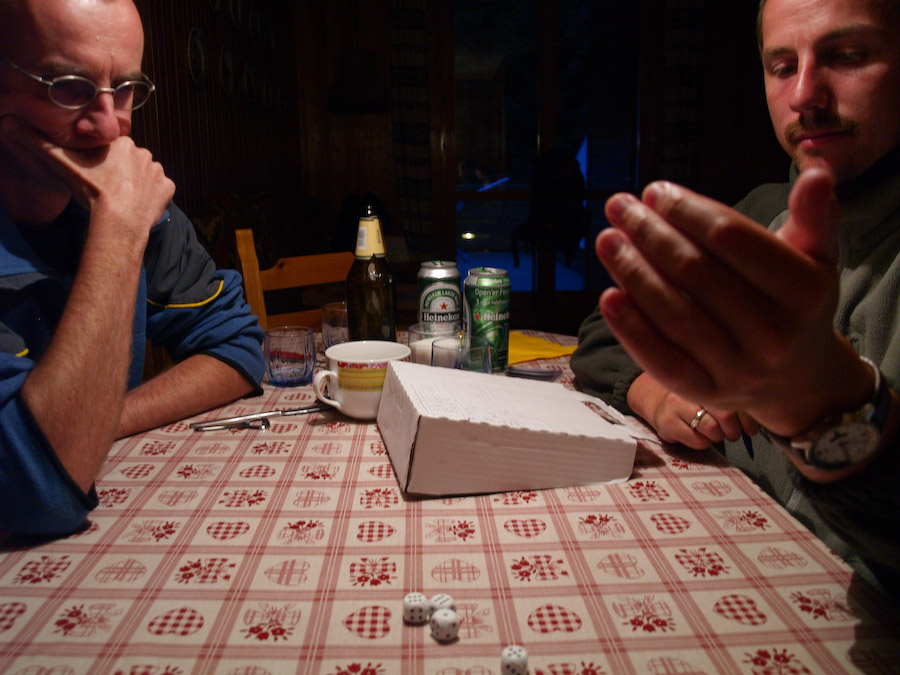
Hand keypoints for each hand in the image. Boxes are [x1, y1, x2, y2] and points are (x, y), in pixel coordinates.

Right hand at [0, 115, 173, 238]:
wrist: (118, 219)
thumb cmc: (91, 190)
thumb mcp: (60, 163)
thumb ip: (37, 143)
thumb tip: (8, 123)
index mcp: (121, 142)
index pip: (112, 150)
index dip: (103, 164)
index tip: (97, 176)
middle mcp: (144, 152)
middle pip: (129, 162)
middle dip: (120, 173)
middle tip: (108, 189)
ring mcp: (158, 171)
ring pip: (145, 175)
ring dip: (136, 184)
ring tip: (122, 198)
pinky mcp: (168, 189)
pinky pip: (161, 190)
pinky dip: (152, 197)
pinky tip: (138, 204)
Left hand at [595, 168, 872, 436]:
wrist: (797, 379)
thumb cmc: (794, 303)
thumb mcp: (815, 258)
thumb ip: (813, 215)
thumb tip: (816, 171)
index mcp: (804, 291)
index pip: (731, 237)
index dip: (686, 210)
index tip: (654, 191)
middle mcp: (774, 334)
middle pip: (695, 273)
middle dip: (650, 234)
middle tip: (620, 207)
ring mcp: (738, 369)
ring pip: (673, 315)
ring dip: (632, 273)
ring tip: (607, 240)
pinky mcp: (706, 392)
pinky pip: (660, 359)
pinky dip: (630, 328)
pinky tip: (608, 295)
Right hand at [627, 372, 755, 448]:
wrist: (657, 403)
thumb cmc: (692, 401)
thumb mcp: (709, 395)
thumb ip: (732, 403)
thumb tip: (753, 428)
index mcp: (704, 378)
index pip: (734, 398)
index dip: (747, 418)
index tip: (750, 429)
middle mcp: (689, 389)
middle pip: (725, 413)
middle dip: (733, 430)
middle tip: (732, 434)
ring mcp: (675, 406)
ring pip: (711, 428)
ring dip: (718, 437)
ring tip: (714, 434)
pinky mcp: (667, 423)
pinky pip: (697, 441)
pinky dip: (704, 443)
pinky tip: (700, 438)